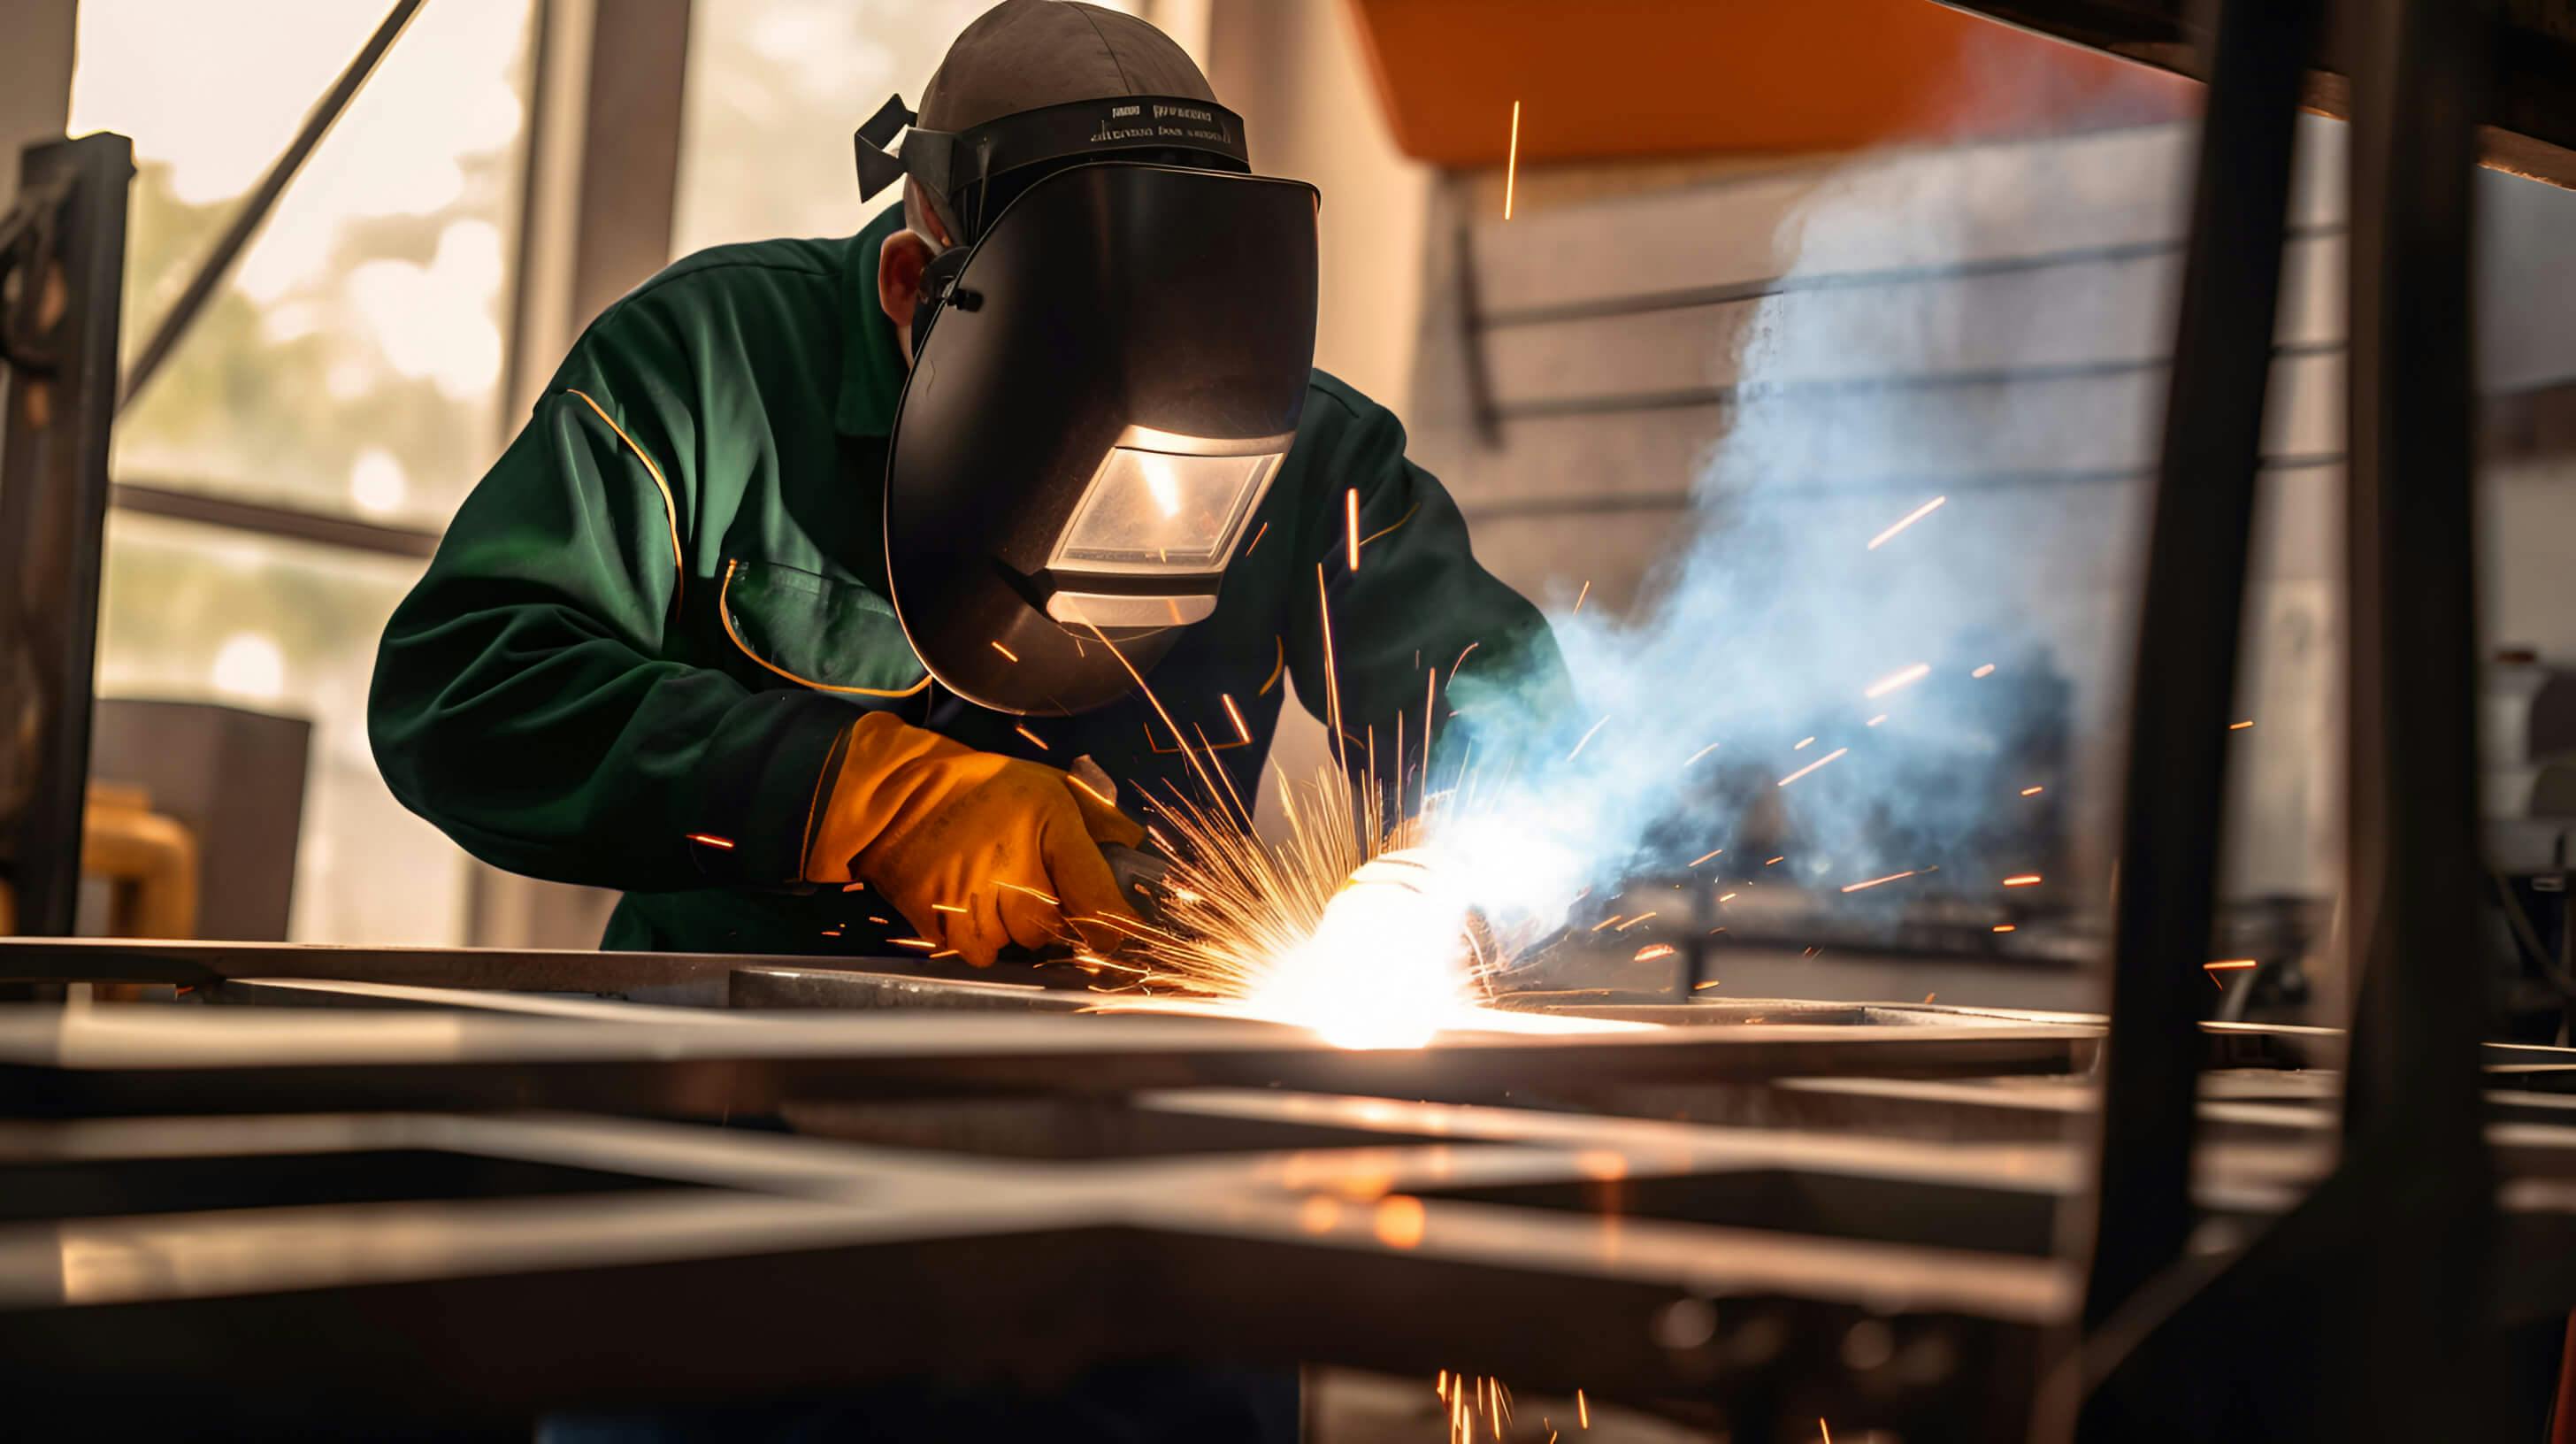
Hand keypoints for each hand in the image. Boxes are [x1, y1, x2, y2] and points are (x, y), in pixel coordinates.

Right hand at [806, 713, 1144, 964]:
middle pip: (1055, 929)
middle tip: (1030, 886)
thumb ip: (1101, 821)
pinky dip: (978, 938)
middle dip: (1051, 917)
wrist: (897, 791)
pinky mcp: (937, 915)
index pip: (1097, 899)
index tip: (1116, 932)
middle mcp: (1013, 863)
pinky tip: (970, 905)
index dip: (1115, 926)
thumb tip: (1136, 852)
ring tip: (993, 888)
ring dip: (1012, 928)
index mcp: (1049, 824)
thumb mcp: (1050, 786)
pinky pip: (977, 952)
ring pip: (1016, 944)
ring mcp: (972, 893)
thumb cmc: (981, 788)